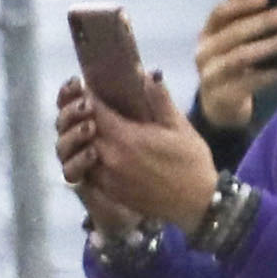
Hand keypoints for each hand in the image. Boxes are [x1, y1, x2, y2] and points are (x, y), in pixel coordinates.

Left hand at [55, 76, 219, 234]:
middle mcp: (110, 158)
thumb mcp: (179, 126)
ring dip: (81, 137)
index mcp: (127, 138)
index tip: (87, 85)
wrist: (196, 203)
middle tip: (85, 103)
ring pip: (80, 152)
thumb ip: (160, 100)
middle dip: (80, 114)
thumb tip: (147, 73)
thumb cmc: (190, 161)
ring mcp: (107, 177)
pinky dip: (86, 156)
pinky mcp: (108, 191)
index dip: (87, 96)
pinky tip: (96, 147)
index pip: (94, 111)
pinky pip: (86, 170)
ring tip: (89, 125)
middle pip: (81, 130)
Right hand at [192, 0, 276, 142]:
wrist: (218, 107)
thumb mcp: (230, 46)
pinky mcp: (224, 96)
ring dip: (272, 44)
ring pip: (242, 56)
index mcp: (207, 35)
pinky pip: (254, 81)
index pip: (220, 13)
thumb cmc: (232, 68)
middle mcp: (205, 53)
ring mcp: (212, 76)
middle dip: (263, 21)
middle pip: (234, 33)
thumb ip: (245, 29)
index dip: (242, 4)